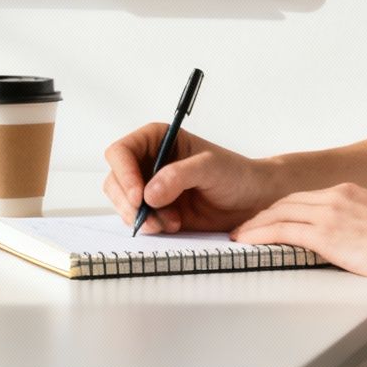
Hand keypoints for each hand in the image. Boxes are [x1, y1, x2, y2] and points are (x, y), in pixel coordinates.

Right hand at [101, 124, 279, 234]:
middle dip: (129, 201)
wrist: (252, 201)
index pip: (121, 152)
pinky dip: (150, 226)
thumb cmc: (235, 175)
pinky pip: (137, 220)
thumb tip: (149, 193)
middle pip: (115, 180)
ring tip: (171, 222)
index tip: (139, 197)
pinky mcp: (155, 210)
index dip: (123, 174)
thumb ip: (179, 176)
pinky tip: (172, 225)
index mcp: (156, 139)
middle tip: (150, 217)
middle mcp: (147, 162)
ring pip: (122, 203)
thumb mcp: (210, 168)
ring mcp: (149, 187)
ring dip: (141, 217)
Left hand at [229, 182, 366, 284]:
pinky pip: (282, 231)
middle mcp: (335, 196)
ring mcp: (329, 213)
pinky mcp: (326, 234)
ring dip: (255, 226)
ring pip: (279, 214)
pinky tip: (248, 242)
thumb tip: (347, 238)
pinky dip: (260, 235)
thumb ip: (356, 223)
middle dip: (262, 215)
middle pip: (286, 202)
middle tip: (246, 227)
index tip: (267, 217)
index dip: (280, 209)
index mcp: (348, 192)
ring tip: (239, 236)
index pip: (303, 198)